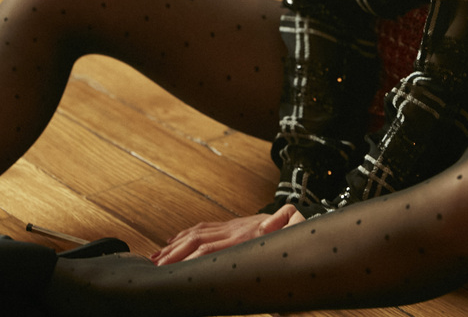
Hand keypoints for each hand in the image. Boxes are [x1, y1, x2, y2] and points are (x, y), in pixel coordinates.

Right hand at [152, 206, 304, 264]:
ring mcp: (229, 227)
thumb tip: (268, 223)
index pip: (211, 247)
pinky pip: (202, 229)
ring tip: (156, 258)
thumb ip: (286, 220)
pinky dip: (184, 235)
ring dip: (175, 246)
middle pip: (197, 241)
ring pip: (195, 234)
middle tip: (156, 267)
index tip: (176, 269)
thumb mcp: (294, 225)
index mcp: (244, 236)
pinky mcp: (229, 226)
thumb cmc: (292, 230)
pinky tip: (171, 243)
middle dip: (175, 254)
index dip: (192, 257)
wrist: (294, 215)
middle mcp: (233, 230)